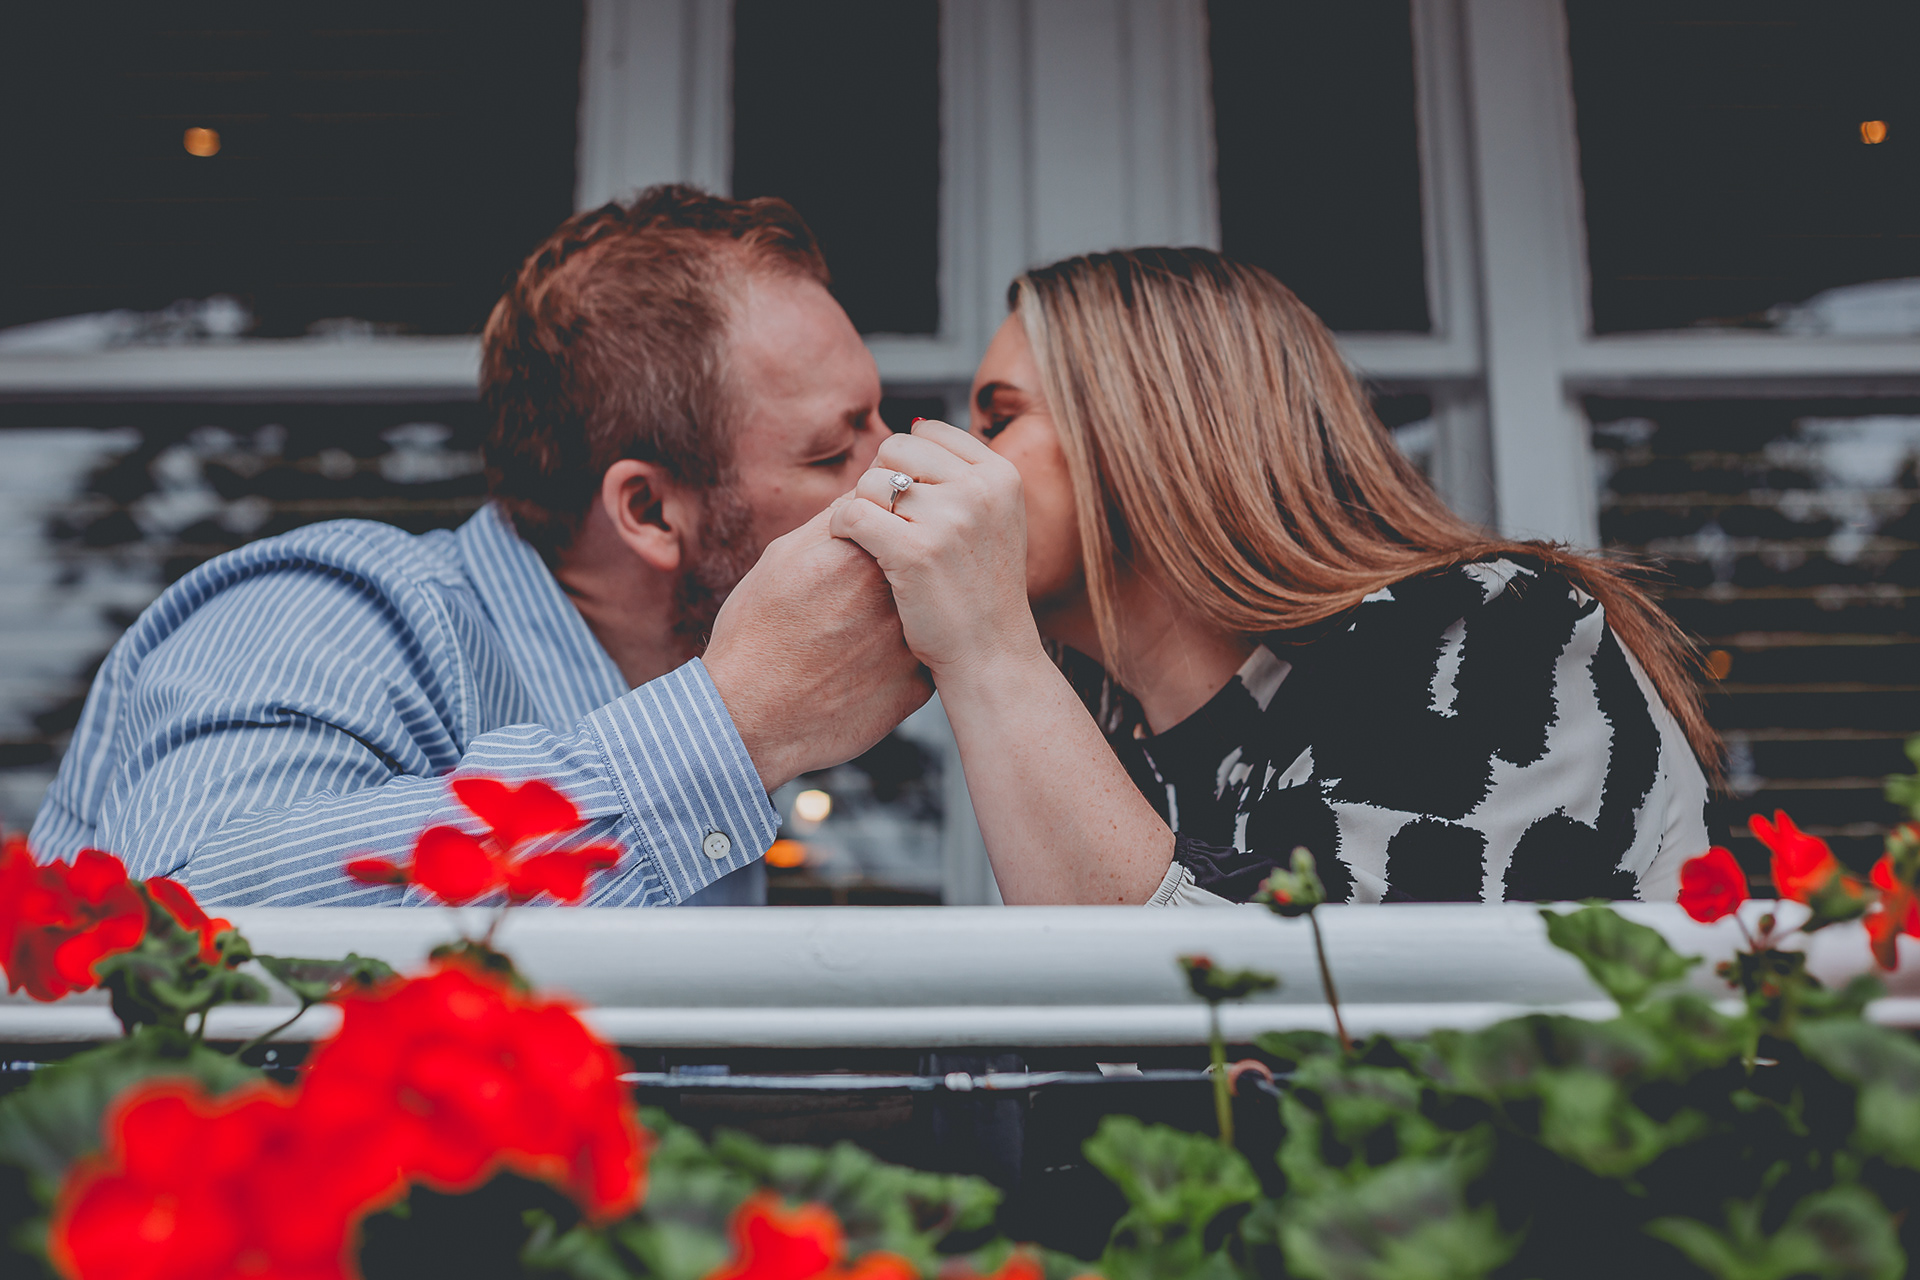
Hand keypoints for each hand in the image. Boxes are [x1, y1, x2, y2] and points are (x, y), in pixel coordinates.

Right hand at [704, 505, 930, 791]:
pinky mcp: (918, 686)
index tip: (857, 547)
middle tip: (852, 596)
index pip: (895, 519)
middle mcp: (899, 596)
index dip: (876, 531)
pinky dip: (898, 656)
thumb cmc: (756, 634)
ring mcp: (914, 644)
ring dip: (901, 612)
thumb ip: (832, 523)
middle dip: (893, 570)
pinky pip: (920, 655)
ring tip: (855, 631)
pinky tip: (863, 666)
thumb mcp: (781, 560)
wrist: (749, 719)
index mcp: (864, 556)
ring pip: (923, 610)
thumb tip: (866, 493)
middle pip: (914, 564)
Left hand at [829, 420, 1040, 685]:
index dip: (904, 465)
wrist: (991, 655)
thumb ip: (963, 474)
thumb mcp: (994, 520)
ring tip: (873, 541)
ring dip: (860, 508)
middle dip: (880, 482)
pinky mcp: (915, 552)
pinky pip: (853, 513)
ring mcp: (950, 519)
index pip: (928, 432)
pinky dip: (842, 528)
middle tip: (886, 523)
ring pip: (871, 482)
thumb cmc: (980, 589)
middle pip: (895, 450)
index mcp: (1001, 474)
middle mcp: (980, 489)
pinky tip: (851, 547)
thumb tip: (914, 424)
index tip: (906, 503)